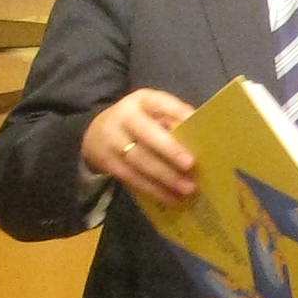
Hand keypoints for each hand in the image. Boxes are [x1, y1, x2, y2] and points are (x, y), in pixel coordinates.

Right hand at [81, 87, 199, 203]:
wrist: (96, 133)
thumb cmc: (140, 124)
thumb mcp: (153, 113)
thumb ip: (173, 121)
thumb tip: (200, 139)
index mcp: (142, 100)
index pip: (160, 102)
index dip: (177, 111)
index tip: (195, 122)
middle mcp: (124, 117)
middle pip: (147, 134)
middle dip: (170, 150)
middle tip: (191, 164)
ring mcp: (112, 140)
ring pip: (140, 160)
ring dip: (165, 177)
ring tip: (187, 188)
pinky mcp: (107, 162)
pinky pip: (132, 178)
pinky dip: (153, 189)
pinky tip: (171, 197)